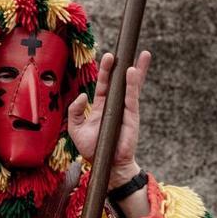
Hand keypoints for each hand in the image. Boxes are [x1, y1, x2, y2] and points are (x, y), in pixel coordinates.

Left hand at [68, 51, 151, 188]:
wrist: (106, 164)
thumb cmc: (92, 148)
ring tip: (141, 56)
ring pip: (131, 87)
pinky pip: (132, 98)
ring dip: (135, 72)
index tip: (107, 57)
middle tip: (119, 52)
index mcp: (101, 106)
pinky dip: (133, 85)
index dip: (105, 71)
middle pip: (118, 82)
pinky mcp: (131, 117)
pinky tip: (133, 73)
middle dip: (118, 67)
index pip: (104, 84)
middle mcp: (114, 106)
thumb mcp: (76, 128)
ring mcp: (124, 110)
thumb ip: (75, 111)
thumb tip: (83, 95)